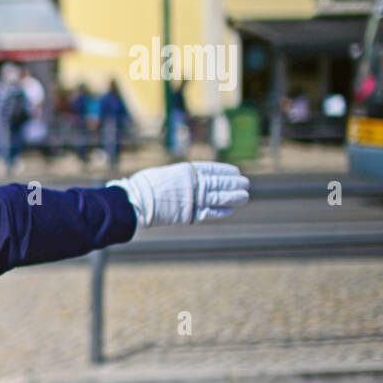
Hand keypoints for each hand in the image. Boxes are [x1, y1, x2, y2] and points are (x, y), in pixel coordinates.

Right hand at [108, 161, 249, 227]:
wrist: (136, 201)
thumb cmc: (144, 187)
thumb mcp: (164, 174)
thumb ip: (179, 177)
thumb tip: (186, 180)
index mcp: (187, 171)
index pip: (212, 169)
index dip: (226, 171)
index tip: (235, 171)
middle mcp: (193, 183)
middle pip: (220, 182)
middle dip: (234, 183)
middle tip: (245, 184)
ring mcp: (193, 199)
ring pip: (220, 197)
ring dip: (234, 197)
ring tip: (244, 196)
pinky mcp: (190, 214)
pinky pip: (211, 212)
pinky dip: (222, 210)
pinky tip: (230, 209)